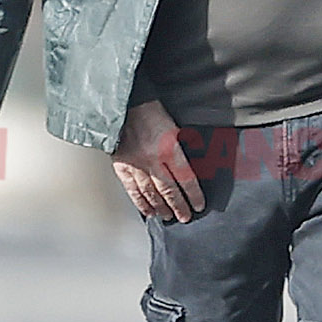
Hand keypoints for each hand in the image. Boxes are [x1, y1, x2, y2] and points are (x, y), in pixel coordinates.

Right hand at [110, 99, 204, 221]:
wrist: (123, 104)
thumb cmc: (150, 111)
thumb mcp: (174, 127)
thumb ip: (182, 147)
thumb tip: (192, 167)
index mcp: (168, 148)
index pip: (185, 178)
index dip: (193, 195)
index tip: (199, 205)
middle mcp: (152, 160)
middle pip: (168, 190)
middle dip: (178, 206)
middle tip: (185, 217)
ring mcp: (135, 165)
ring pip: (150, 193)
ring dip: (161, 207)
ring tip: (167, 216)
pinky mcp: (122, 166)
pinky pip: (132, 189)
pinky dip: (140, 202)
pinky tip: (147, 210)